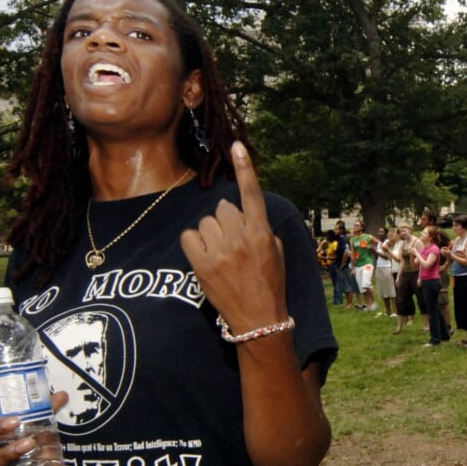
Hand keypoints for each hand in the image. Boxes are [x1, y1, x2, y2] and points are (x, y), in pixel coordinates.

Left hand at [181, 141, 287, 333]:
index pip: (252, 194)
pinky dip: (195, 243)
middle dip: (226, 220)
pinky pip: (190, 237)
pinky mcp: (202, 265)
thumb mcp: (277, 253)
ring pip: (205, 222)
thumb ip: (262, 229)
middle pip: (223, 208)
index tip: (236, 145)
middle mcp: (241, 238)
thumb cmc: (271, 285)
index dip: (244, 168)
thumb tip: (245, 214)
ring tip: (221, 253)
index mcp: (262, 233)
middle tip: (233, 241)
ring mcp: (220, 252)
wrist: (259, 320)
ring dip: (211, 233)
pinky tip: (205, 256)